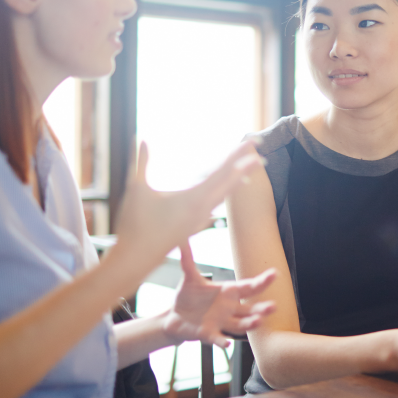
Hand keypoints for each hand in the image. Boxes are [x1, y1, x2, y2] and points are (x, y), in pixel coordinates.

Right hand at [112, 141, 262, 273]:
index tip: (253, 144)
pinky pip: (215, 203)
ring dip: (237, 179)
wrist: (136, 260)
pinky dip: (224, 191)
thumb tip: (140, 138)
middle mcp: (202, 209)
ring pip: (224, 194)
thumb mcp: (137, 189)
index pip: (222, 172)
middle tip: (262, 152)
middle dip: (246, 166)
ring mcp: (200, 218)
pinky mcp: (194, 225)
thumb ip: (141, 162)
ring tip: (249, 168)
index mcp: (194, 198)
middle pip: (230, 182)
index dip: (238, 156)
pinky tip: (226, 189)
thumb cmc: (135, 226)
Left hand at [164, 242, 275, 347]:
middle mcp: (230, 308)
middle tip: (274, 306)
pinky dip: (223, 342)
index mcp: (229, 292)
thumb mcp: (189, 277)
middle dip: (262, 308)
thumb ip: (188, 259)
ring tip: (258, 321)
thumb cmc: (188, 295)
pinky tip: (227, 344)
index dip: (262, 281)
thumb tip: (182, 238)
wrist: (175, 316)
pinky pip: (219, 339)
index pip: (249, 287)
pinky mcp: (209, 334)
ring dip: (249, 324)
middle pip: (250, 309)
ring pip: (240, 325)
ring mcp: (221, 322)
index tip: (274, 273)